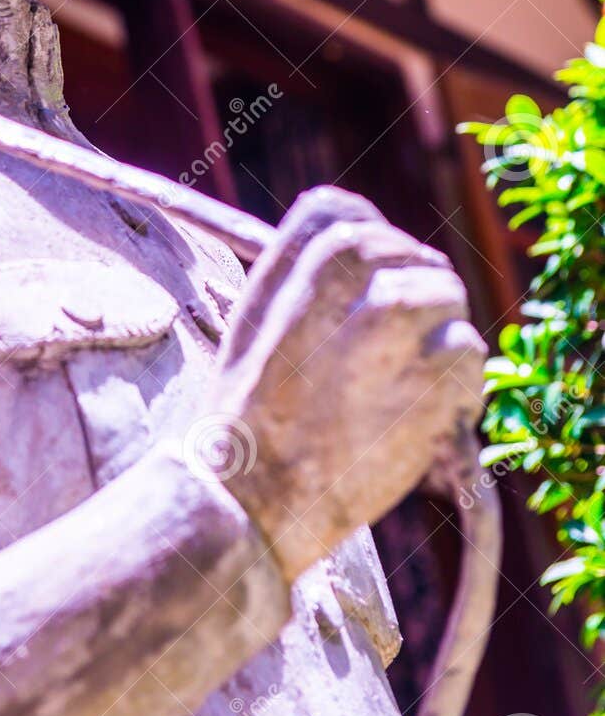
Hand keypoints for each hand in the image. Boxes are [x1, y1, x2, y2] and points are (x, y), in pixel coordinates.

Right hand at [196, 186, 485, 582]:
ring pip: (445, 296)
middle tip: (410, 340)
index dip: (371, 240)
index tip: (379, 278)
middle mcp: (338, 288)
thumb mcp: (250, 326)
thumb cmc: (247, 420)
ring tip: (421, 378)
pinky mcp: (424, 384)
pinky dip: (462, 384)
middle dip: (416, 289)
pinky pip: (468, 353)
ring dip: (443, 334)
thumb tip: (354, 248)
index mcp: (290, 270)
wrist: (246, 501)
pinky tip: (438, 412)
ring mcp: (385, 333)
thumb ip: (295, 277)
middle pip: (406, 252)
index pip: (345, 214)